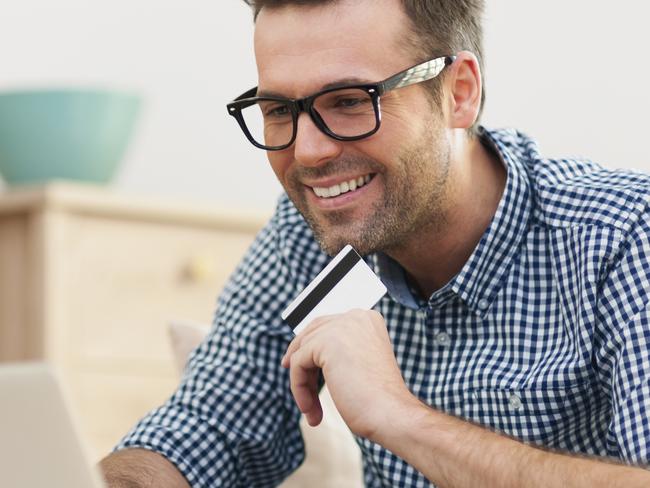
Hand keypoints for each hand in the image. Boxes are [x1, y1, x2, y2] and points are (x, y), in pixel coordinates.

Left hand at [281, 309, 413, 439]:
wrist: (391, 414)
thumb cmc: (379, 400)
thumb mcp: (358, 365)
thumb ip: (337, 352)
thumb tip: (300, 354)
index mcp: (367, 320)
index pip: (327, 327)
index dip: (312, 352)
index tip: (303, 375)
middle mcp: (355, 317)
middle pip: (311, 335)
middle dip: (302, 365)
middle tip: (303, 394)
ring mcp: (342, 326)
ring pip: (302, 352)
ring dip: (302, 384)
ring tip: (312, 410)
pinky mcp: (326, 341)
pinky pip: (297, 363)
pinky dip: (299, 388)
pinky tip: (310, 409)